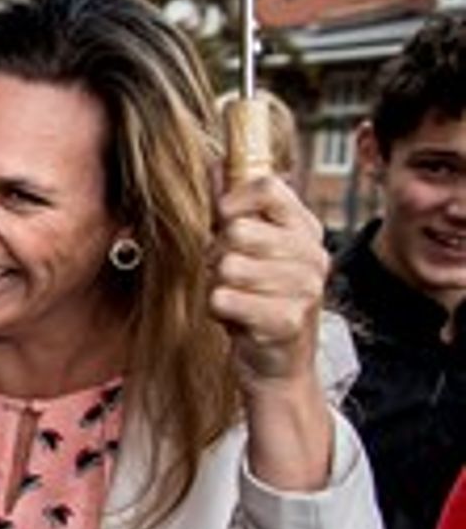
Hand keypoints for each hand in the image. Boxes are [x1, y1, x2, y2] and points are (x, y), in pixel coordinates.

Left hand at [209, 175, 328, 388]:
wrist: (277, 366)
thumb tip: (215, 162)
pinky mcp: (287, 320)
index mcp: (305, 229)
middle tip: (228, 275)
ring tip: (237, 298)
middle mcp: (312, 254)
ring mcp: (305, 288)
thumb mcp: (248, 249)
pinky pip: (224, 299)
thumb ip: (233, 207)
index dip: (232, 200)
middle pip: (239, 230)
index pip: (268, 186)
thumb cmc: (257, 300)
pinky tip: (237, 319)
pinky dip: (218, 311)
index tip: (223, 220)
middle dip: (217, 254)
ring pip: (228, 266)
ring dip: (218, 285)